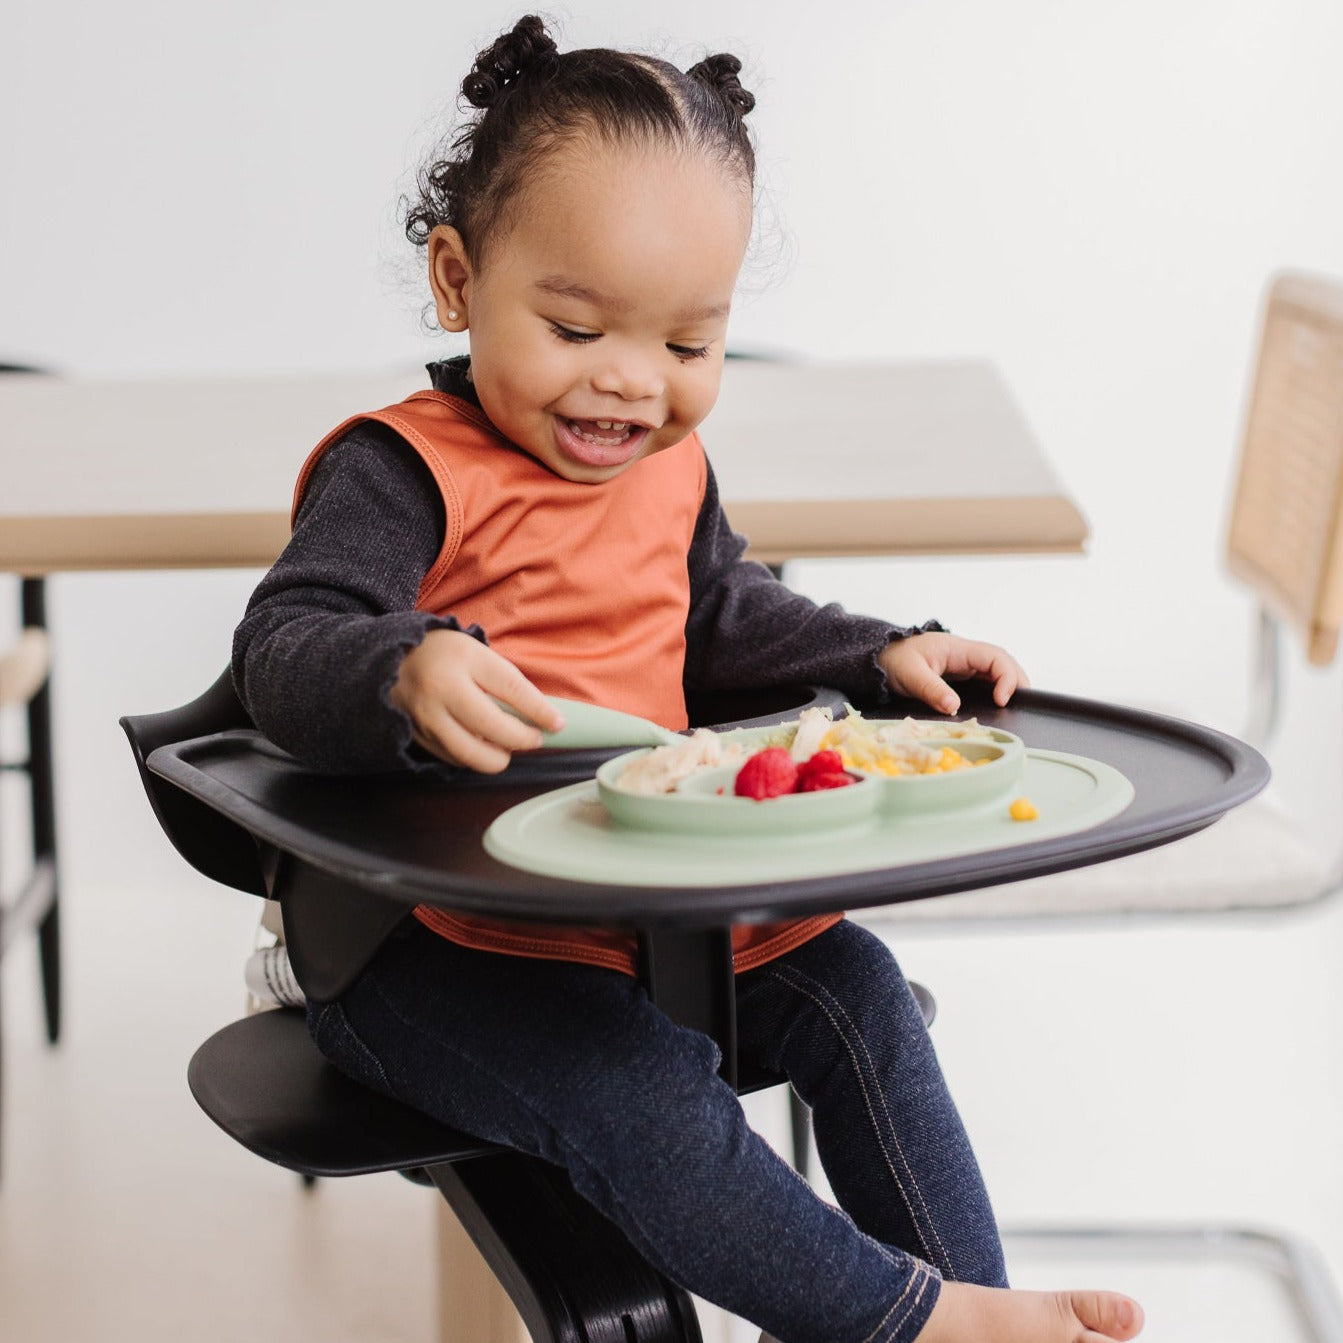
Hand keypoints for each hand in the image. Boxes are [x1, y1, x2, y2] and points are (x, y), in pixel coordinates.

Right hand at [388, 629, 564, 772]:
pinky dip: (474, 758)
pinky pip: (454, 758)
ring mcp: (425, 715)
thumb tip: (540, 716)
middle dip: (522, 740)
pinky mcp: (416, 735)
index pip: (511, 688)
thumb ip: (506, 682)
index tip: (557, 724)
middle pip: (492, 728)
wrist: (392, 657)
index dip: (539, 711)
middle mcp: (441, 688)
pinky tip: (482, 746)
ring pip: (472, 753)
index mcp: (463, 658)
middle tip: (535, 738)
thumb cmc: (445, 654)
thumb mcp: (478, 653)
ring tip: (508, 746)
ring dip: (498, 756)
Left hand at [879, 631, 1027, 715]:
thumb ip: (931, 689)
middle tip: (1021, 706)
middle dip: (1016, 681)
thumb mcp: (910, 674)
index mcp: (957, 648)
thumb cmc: (892, 660)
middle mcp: (965, 654)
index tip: (1001, 700)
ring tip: (1015, 706)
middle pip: (1003, 662)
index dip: (1006, 677)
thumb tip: (954, 707)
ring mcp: (963, 664)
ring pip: (996, 671)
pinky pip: (984, 681)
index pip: (995, 656)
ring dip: (1009, 685)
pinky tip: (998, 705)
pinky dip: (995, 690)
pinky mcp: (959, 676)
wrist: (878, 658)